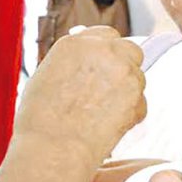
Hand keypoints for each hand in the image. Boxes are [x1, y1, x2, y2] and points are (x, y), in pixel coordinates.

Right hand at [15, 26, 145, 166]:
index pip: (105, 35)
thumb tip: (83, 66)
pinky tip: (109, 125)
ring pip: (137, 77)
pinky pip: (141, 102)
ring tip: (103, 113)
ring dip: (127, 92)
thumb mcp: (46, 76)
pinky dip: (131, 114)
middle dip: (124, 66)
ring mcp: (123, 71)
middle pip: (129, 49)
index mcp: (76, 43)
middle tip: (110, 89)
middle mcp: (103, 51)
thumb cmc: (40, 119)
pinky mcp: (136, 95)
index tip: (104, 66)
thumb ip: (71, 64)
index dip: (107, 53)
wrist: (53, 146)